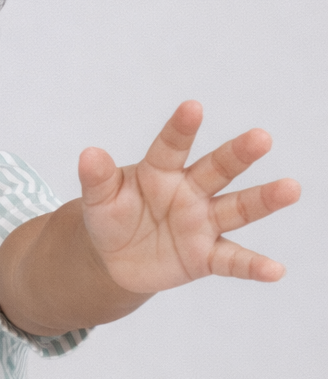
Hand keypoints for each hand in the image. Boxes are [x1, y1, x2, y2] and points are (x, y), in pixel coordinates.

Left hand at [79, 101, 300, 293]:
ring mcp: (202, 223)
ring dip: (264, 200)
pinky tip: (275, 271)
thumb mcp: (99, 200)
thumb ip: (97, 178)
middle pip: (217, 169)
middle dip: (238, 154)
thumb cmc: (111, 217)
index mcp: (161, 170)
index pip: (171, 147)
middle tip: (261, 138)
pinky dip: (253, 266)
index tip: (192, 108)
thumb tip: (88, 154)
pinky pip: (232, 260)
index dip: (181, 128)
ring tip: (291, 189)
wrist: (115, 258)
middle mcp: (190, 191)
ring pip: (237, 208)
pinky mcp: (206, 255)